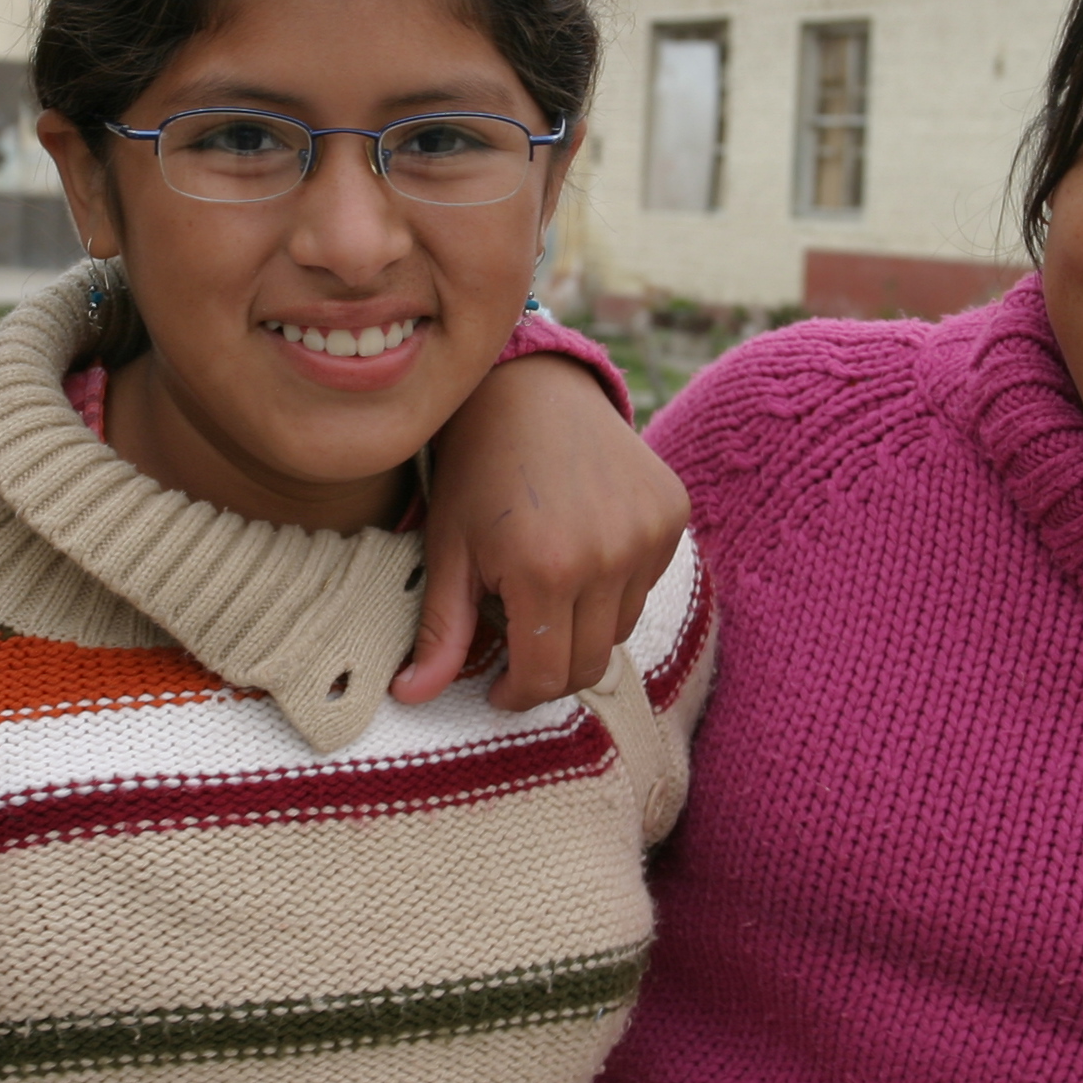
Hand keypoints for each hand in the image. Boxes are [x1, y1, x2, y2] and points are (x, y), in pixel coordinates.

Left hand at [401, 352, 690, 708]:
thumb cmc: (476, 468)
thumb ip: (441, 631)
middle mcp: (608, 556)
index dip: (517, 694)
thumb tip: (409, 697)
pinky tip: (581, 548)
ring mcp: (648, 534)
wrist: (528, 385)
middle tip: (518, 645)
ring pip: (620, 628)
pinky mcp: (672, 513)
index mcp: (545, 571)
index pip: (546, 678)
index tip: (497, 686)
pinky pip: (646, 583)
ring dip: (582, 627)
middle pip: (589, 664)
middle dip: (549, 670)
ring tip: (544, 585)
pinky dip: (614, 586)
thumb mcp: (448, 550)